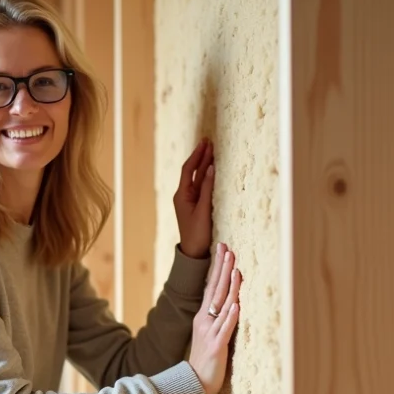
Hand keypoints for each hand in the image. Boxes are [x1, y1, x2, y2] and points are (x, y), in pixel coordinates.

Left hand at [174, 139, 214, 258]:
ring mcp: (189, 199)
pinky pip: (200, 185)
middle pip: (192, 171)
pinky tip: (211, 168)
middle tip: (208, 141)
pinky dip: (206, 175)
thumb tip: (210, 168)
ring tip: (211, 150)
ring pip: (197, 177)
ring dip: (204, 164)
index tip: (205, 143)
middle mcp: (184, 195)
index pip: (188, 170)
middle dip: (200, 156)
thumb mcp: (203, 210)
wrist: (194, 252)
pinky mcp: (196, 204)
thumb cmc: (198, 233)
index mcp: (182, 195)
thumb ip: (206, 189)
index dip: (197, 155)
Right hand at [188, 242, 241, 393]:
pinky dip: (231, 316)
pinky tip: (236, 304)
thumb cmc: (206, 359)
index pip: (212, 286)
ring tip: (235, 269)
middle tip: (228, 249)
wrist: (194, 383)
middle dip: (223, 269)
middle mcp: (206, 320)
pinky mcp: (216, 346)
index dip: (218, 268)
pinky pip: (225, 329)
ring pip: (222, 306)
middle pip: (216, 290)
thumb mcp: (210, 333)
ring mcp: (210, 332)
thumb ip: (218, 316)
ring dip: (230, 287)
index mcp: (204, 317)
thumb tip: (231, 300)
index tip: (223, 249)